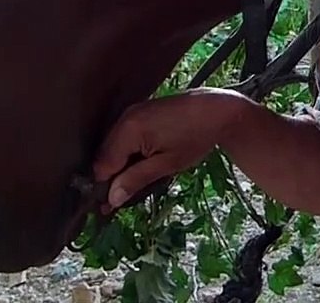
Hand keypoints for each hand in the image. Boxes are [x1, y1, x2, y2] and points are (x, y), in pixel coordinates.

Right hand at [92, 88, 239, 211]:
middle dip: (112, 177)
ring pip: (114, 147)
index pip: (102, 165)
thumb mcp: (167, 164)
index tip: (109, 208)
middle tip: (124, 198)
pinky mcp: (140, 111)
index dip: (104, 188)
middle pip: (105, 155)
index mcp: (128, 130)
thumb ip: (136, 180)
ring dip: (120, 165)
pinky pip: (124, 136)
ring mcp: (132, 112)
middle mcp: (124, 117)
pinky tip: (142, 163)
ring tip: (137, 181)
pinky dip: (129, 152)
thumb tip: (111, 199)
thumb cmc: (195, 138)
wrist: (217, 110)